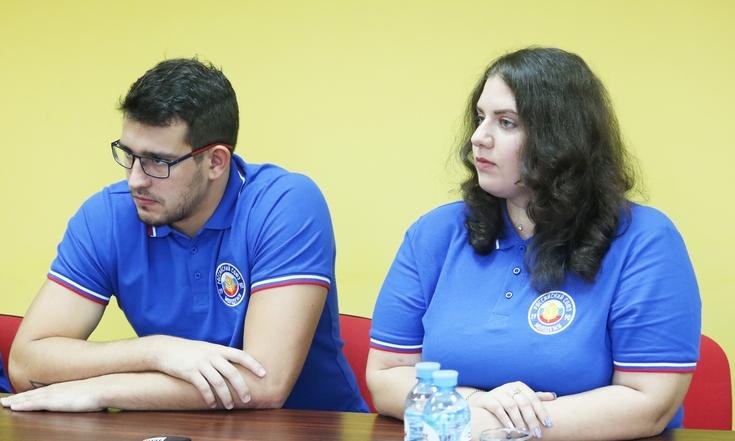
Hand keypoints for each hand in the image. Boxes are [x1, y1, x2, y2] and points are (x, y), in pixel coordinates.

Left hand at [0, 379, 104, 411]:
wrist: (104, 386)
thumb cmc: (100, 390)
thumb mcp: (89, 392)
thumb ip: (81, 395)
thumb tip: (85, 398)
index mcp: (63, 387)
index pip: (42, 392)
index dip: (29, 394)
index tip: (20, 397)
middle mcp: (55, 389)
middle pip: (32, 394)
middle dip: (18, 397)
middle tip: (5, 401)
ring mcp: (53, 394)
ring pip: (29, 398)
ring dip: (16, 401)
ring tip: (5, 404)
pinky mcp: (53, 401)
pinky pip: (33, 403)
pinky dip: (22, 404)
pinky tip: (14, 407)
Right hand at [146, 335, 265, 408]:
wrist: (165, 349)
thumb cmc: (188, 350)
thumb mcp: (206, 348)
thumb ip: (220, 356)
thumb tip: (234, 366)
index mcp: (218, 349)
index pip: (240, 355)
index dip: (253, 364)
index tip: (263, 374)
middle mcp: (212, 355)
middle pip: (232, 372)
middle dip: (241, 387)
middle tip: (247, 399)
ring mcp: (201, 364)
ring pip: (219, 383)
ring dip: (226, 396)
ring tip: (230, 406)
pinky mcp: (190, 373)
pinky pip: (203, 387)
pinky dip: (209, 398)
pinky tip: (212, 404)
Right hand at [468, 381, 555, 438]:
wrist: (482, 401)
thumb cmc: (506, 400)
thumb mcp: (521, 397)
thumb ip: (536, 397)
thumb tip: (553, 396)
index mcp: (520, 386)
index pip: (534, 398)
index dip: (542, 412)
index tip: (548, 425)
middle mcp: (509, 387)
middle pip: (524, 403)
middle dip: (532, 420)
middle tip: (537, 433)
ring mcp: (498, 392)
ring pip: (511, 406)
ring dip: (519, 420)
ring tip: (524, 432)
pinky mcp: (488, 399)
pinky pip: (498, 409)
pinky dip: (505, 419)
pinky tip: (510, 428)